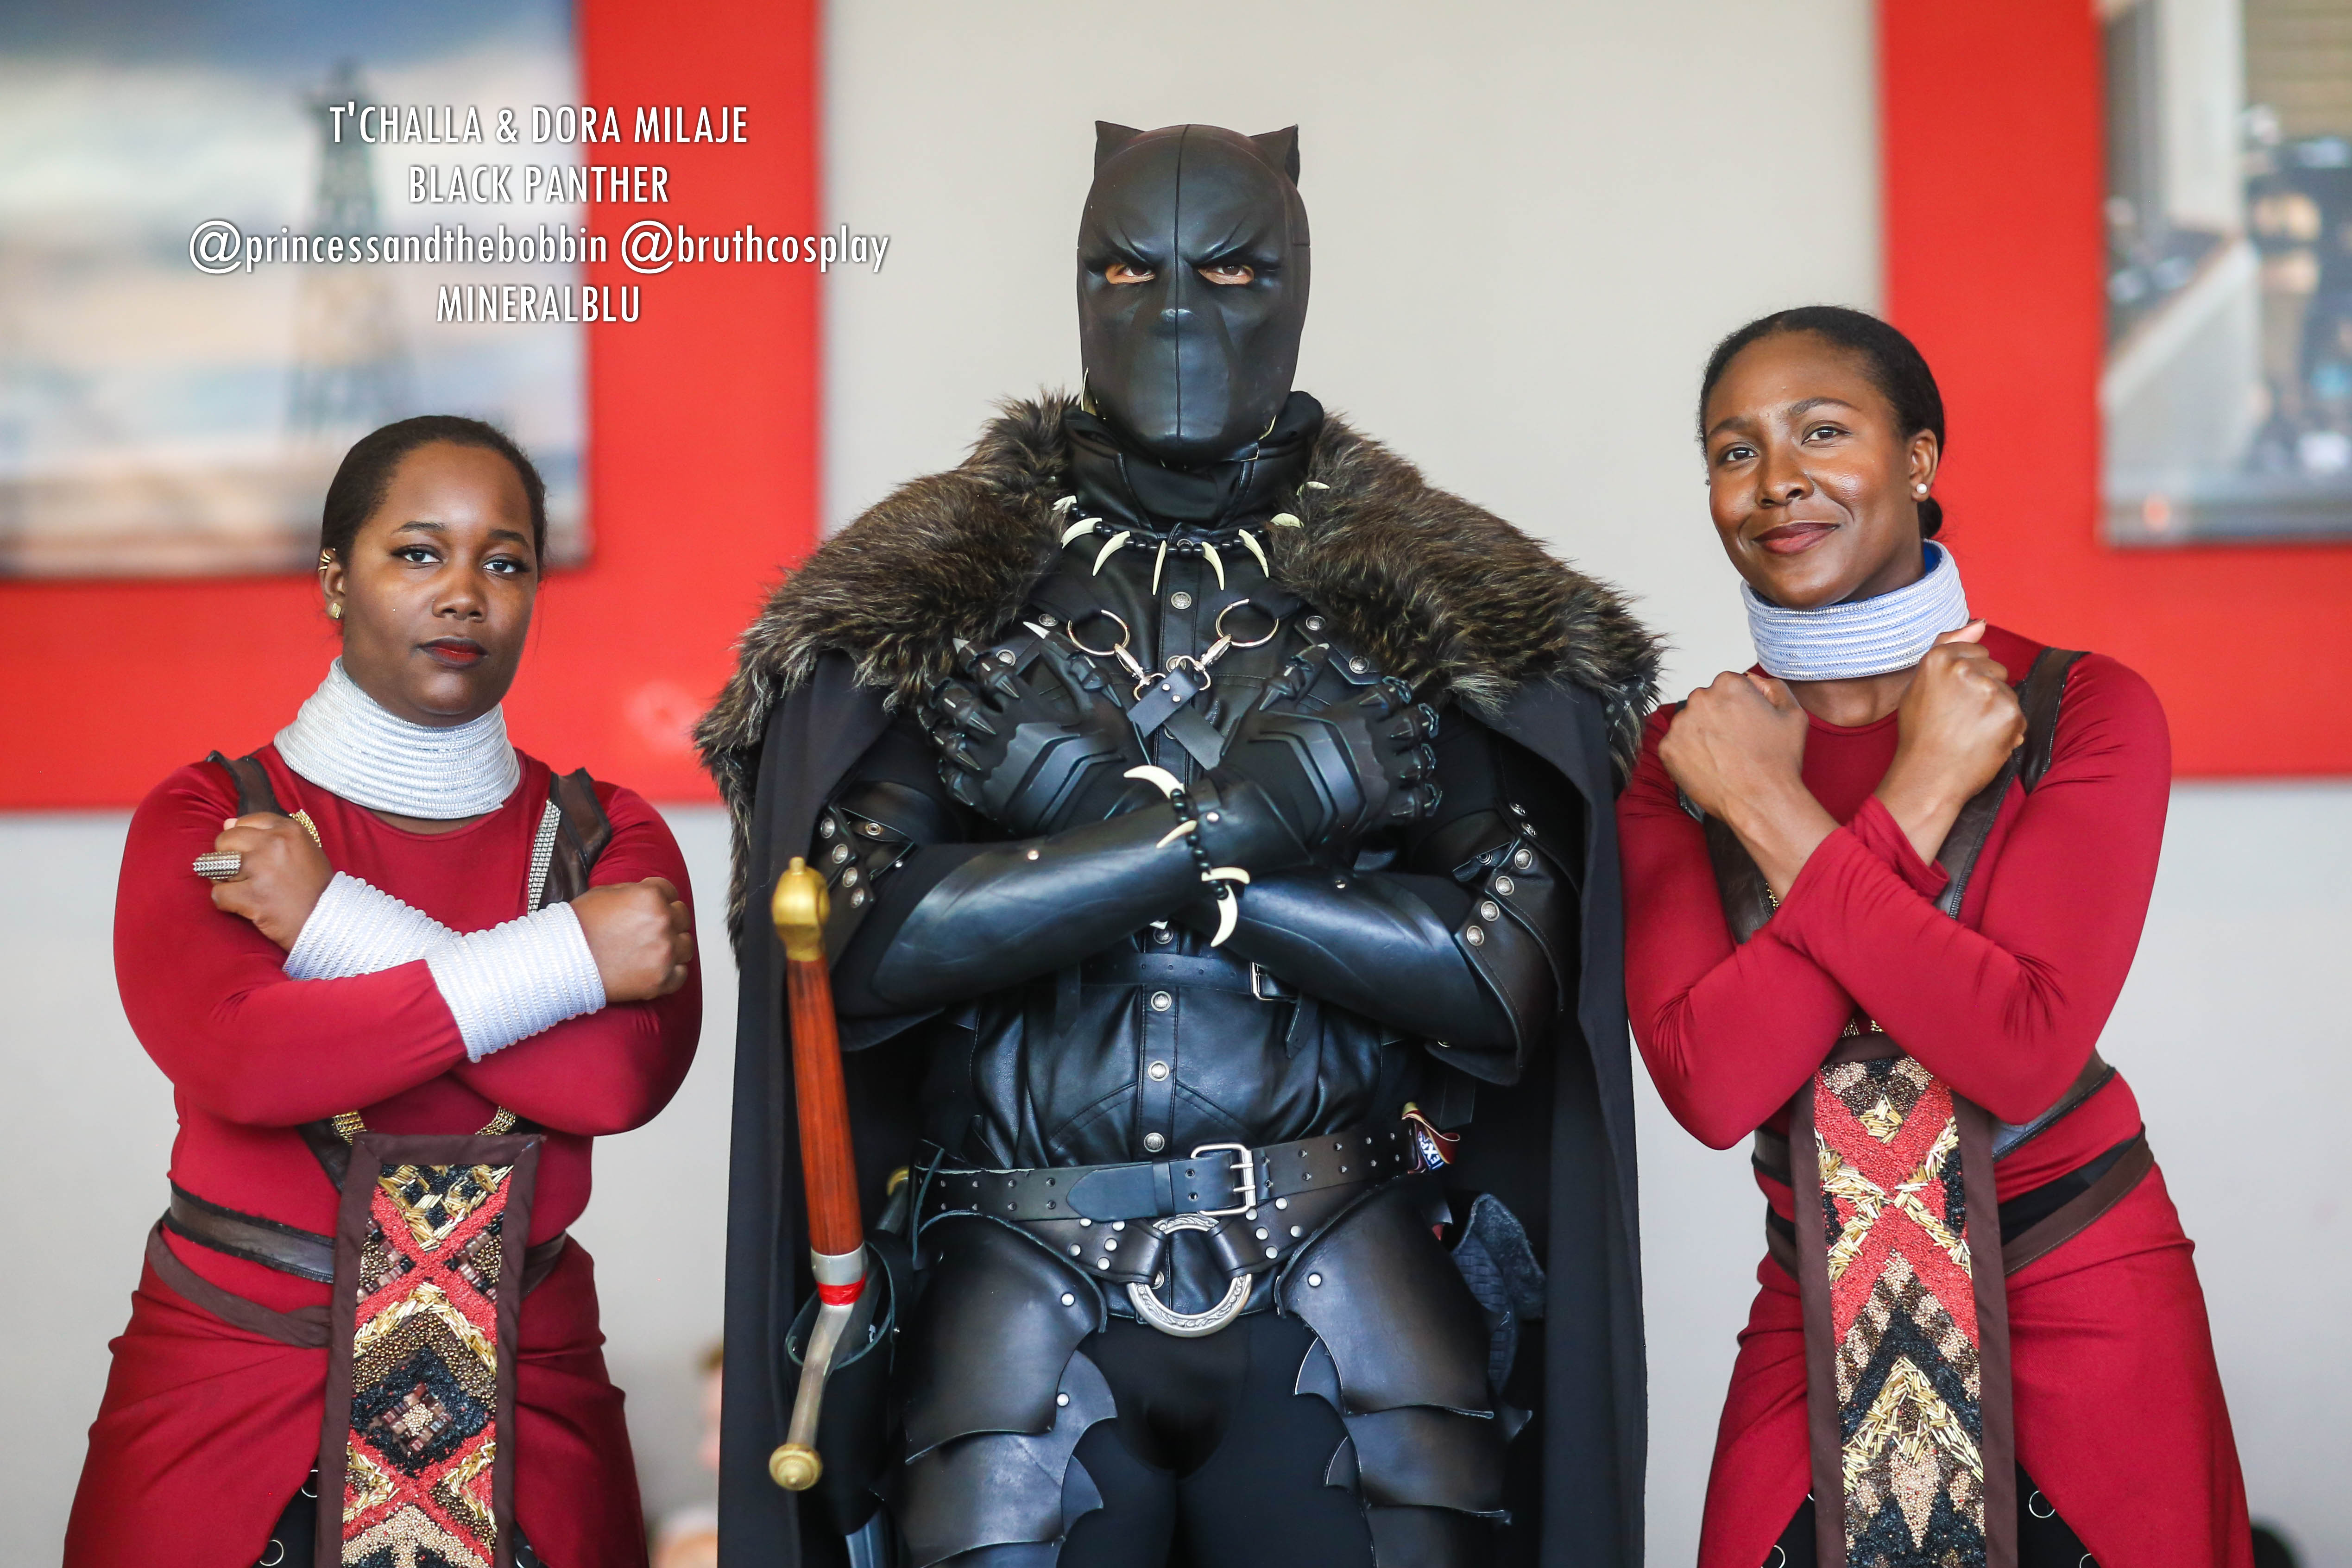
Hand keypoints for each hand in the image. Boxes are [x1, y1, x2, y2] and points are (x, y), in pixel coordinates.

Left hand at [208, 813, 332, 949]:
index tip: (253, 855)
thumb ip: (269, 835)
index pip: (245, 821)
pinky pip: (218, 894)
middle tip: (245, 874)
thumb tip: (227, 824)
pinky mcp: (252, 896)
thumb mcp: (303, 850)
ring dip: (225, 879)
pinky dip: (226, 902)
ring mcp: (262, 869)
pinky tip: (244, 906)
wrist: (327, 920)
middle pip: (225, 840)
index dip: (243, 840)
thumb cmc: (315, 886)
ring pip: (217, 866)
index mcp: (289, 830)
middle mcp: (275, 844)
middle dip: (228, 857)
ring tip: (244, 889)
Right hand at [573, 877, 692, 1001]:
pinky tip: (653, 968)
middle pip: (682, 917)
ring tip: (651, 950)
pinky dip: (670, 972)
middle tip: (647, 930)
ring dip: (673, 946)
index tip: (647, 908)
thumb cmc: (577, 927)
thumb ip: (634, 891)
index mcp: (650, 897)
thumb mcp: (604, 893)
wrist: (559, 963)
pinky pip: (681, 974)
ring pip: (686, 945)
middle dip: (668, 920)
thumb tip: (650, 893)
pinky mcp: (660, 980)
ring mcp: (664, 953)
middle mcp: (662, 923)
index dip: (658, 899)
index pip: (670, 892)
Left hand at [923, 633, 1146, 834]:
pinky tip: (944, 758)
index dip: (973, 657)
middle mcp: (1001, 734)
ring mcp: (990, 767)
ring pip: (949, 740)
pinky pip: (953, 779)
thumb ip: (1074, 669)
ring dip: (937, 723)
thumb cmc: (1105, 756)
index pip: (990, 674)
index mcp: (1027, 709)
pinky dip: (946, 766)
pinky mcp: (987, 797)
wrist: (1102, 809)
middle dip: (942, 687)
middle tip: (931, 677)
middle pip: (959, 704)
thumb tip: (1048, 640)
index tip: (962, 646)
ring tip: (928, 713)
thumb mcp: (1100, 704)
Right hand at [1205, 655, 1440, 867]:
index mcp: (1347, 718)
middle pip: (1412, 725)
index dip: (1395, 693)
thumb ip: (1295, 677)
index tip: (1396, 695)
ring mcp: (1379, 779)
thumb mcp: (1269, 708)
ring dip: (1420, 757)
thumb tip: (1318, 650)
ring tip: (1416, 757)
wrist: (1258, 808)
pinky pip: (1418, 802)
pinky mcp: (1381, 811)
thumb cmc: (1259, 759)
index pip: (1388, 696)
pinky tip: (1422, 792)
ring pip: (1420, 761)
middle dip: (1416, 721)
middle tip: (1416, 722)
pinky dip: (1424, 797)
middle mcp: (1370, 746)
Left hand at [1659, 670, 1834, 899]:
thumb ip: (1773, 687)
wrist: (1761, 800)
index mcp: (1729, 685)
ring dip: (1701, 735)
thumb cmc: (1778, 761)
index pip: (1727, 685)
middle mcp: (1700, 699)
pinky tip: (1709, 766)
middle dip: (1717, 718)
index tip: (1745, 723)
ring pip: (1689, 723)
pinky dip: (1688, 754)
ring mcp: (1680, 725)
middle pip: (1705, 702)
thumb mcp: (1793, 713)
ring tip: (1723, 757)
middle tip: (1735, 742)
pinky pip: (1676, 745)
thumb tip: (1753, 680)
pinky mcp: (1668, 749)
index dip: (1738, 705)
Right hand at [1875, 621, 2025, 861]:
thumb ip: (1948, 647)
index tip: (1952, 699)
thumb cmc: (1921, 735)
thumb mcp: (1920, 685)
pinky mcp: (2009, 711)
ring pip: (2007, 691)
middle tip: (1960, 719)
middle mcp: (1963, 668)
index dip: (1966, 678)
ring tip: (1971, 732)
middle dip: (1984, 691)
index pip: (1974, 651)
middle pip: (1994, 669)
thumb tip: (1981, 622)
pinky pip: (2018, 713)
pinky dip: (2007, 729)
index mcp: (1938, 658)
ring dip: (1996, 710)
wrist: (1928, 777)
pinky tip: (1985, 741)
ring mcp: (1988, 689)